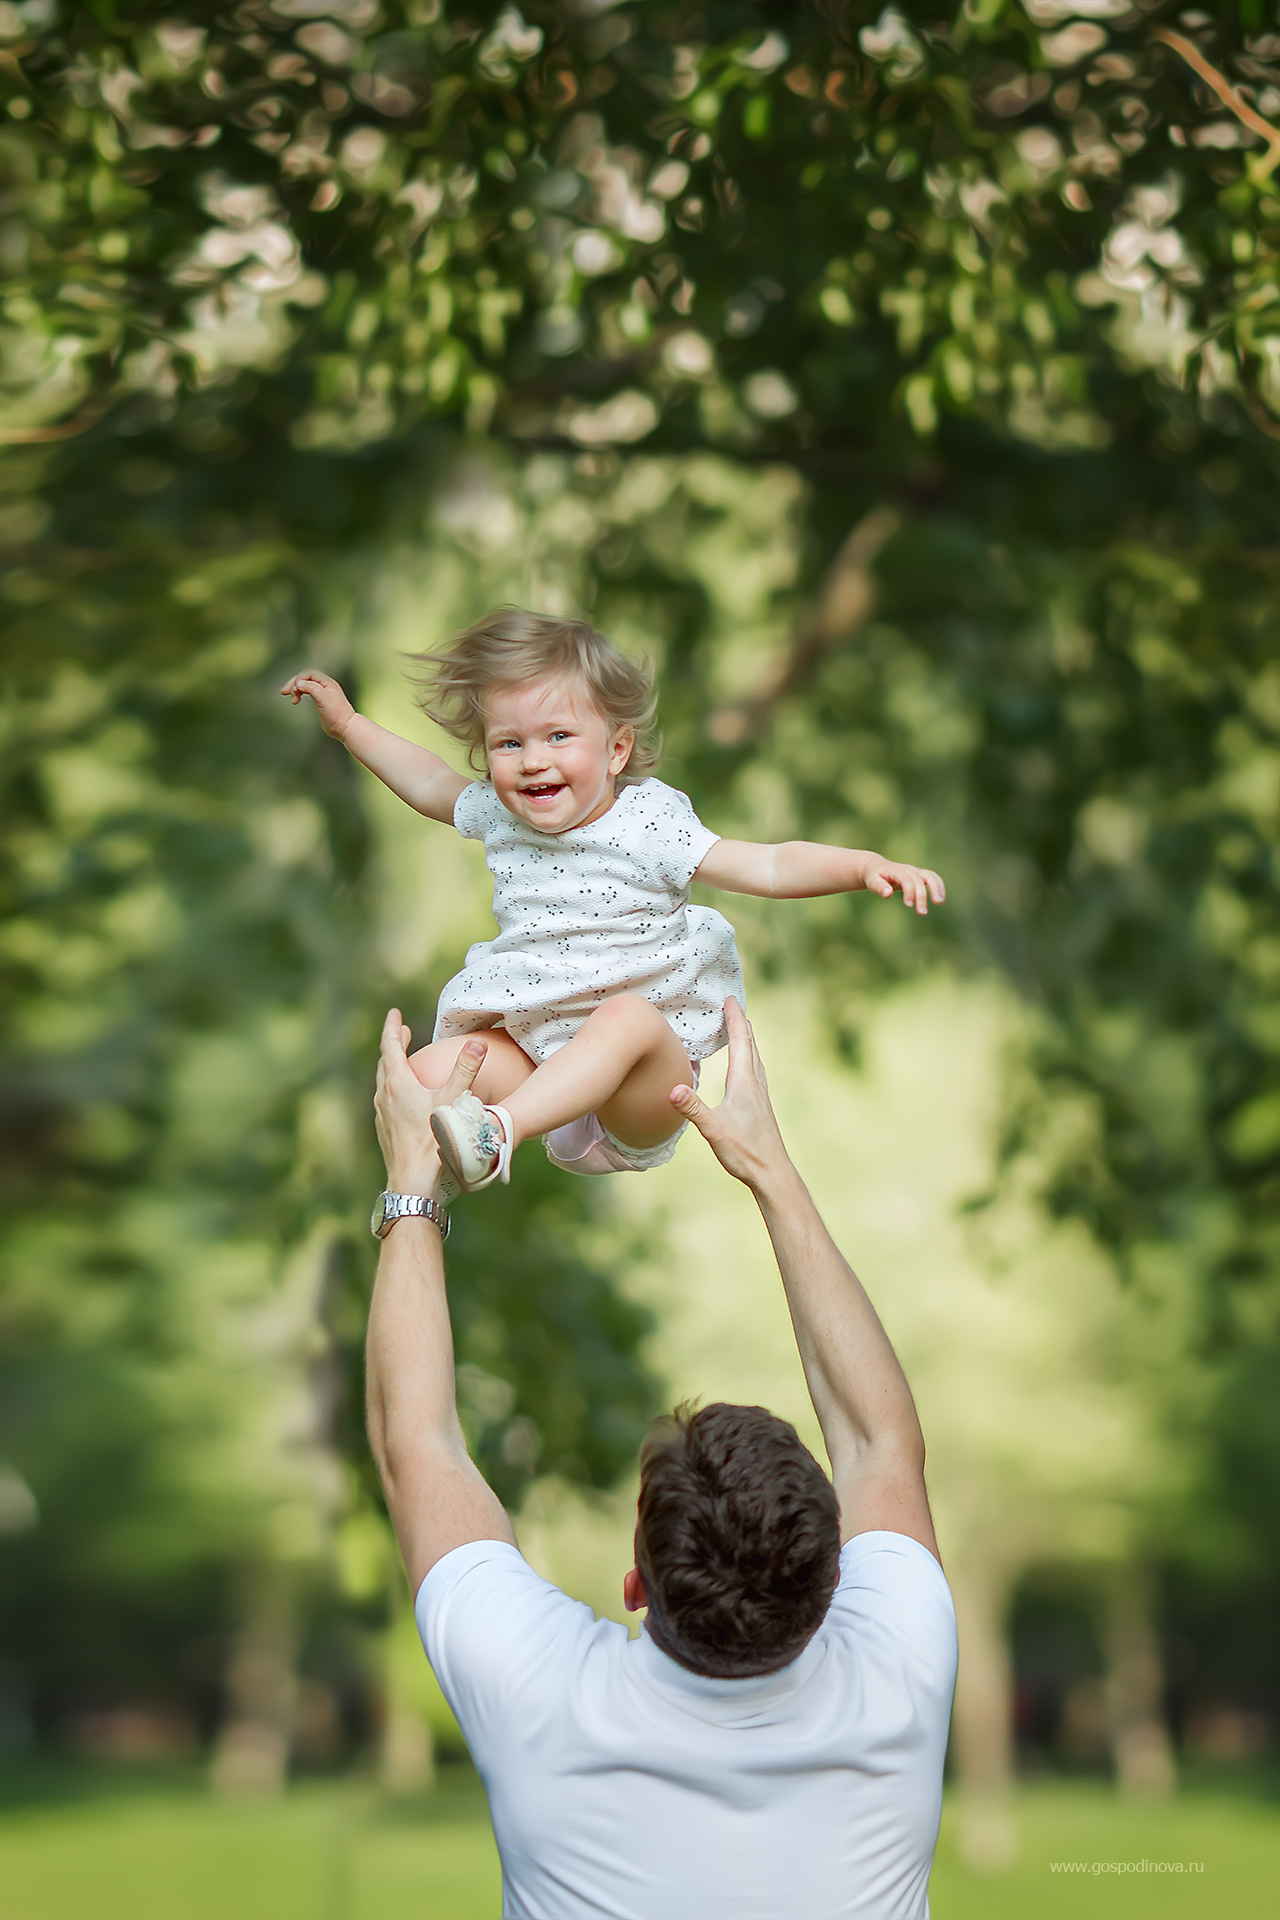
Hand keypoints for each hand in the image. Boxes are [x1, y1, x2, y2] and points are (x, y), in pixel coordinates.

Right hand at [281, 669, 355, 740]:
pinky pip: (307, 691)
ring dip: (296, 689)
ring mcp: (323, 693)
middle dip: (294, 683)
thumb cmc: (337, 715)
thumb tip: (299, 683)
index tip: (295, 690)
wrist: (345, 728)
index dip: (299, 679)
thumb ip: (311, 688)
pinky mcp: (321, 701)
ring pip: (305, 684)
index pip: (309, 673)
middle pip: (305, 678)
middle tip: (284, 692)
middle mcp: (325, 685)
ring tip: (291, 699)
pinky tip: (297, 700)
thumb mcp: (323, 699)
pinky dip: (300, 693)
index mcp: (327, 682)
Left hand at [375, 1008, 486, 1195]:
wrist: (413, 1178)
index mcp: (398, 1083)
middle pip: (385, 1061)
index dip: (393, 1027)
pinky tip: (403, 1096)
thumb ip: (465, 1070)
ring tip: (403, 1060)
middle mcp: (384, 1095)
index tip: (395, 1013)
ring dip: (392, 1066)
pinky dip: (393, 1087)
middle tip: (402, 1032)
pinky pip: (385, 1099)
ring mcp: (381, 1113)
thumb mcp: (453, 1100)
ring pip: (383, 1081)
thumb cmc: (434, 1139)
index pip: (390, 1045)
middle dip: (393, 1044)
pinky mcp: (383, 1128)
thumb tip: (477, 1044)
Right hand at [668, 997, 789, 1192]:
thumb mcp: (713, 1129)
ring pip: (755, 1057)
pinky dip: (749, 1058)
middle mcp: (755, 1083)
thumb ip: (693, 1108)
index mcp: (744, 1082)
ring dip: (746, 1039)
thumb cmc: (744, 1151)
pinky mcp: (760, 1106)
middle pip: (750, 1044)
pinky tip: (746, 1067)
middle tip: (733, 1004)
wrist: (772, 1172)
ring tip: (740, 1028)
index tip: (730, 998)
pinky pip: (755, 1071)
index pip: (740, 1041)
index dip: (735, 1018)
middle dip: (741, 1022)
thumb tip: (672, 1089)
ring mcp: (760, 1094)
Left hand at [856, 855, 944, 914]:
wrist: (876, 867)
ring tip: (939, 902)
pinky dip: (939, 886)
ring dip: (936, 888)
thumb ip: (878, 887)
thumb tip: (888, 894)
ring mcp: (915, 871)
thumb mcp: (871, 880)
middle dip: (921, 896)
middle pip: (919, 881)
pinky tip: (940, 899)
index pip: (907, 879)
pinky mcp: (919, 875)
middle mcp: (908, 869)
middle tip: (922, 913)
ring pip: (930, 876)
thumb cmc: (873, 876)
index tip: (908, 905)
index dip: (910, 892)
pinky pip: (933, 878)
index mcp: (896, 871)